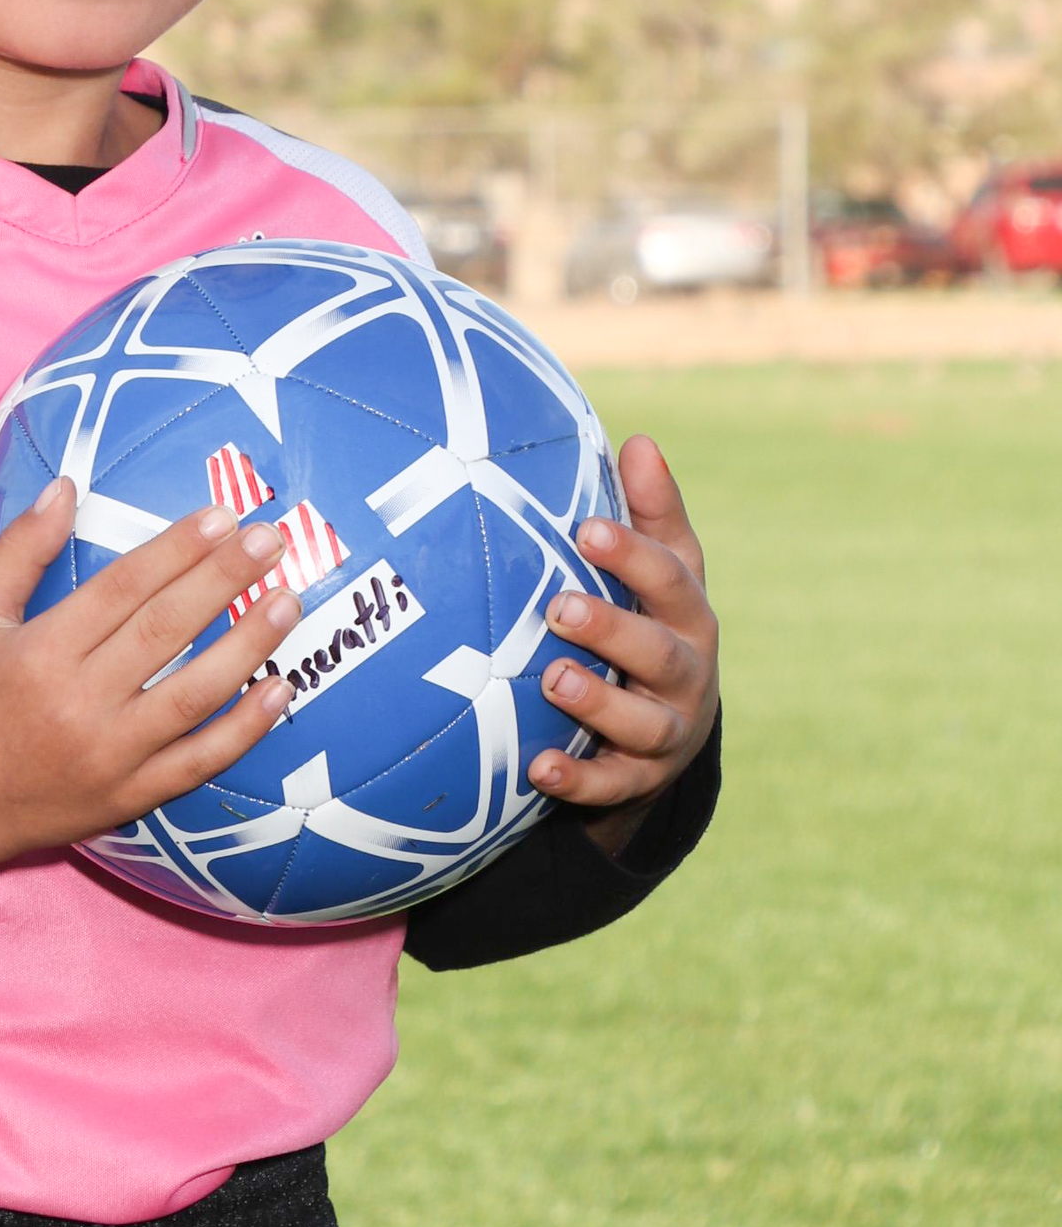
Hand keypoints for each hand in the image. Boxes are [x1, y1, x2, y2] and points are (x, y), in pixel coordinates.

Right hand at [0, 481, 298, 896]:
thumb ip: (19, 549)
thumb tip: (66, 486)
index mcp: (40, 651)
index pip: (124, 587)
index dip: (177, 548)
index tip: (222, 516)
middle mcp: (78, 702)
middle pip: (166, 630)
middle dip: (226, 579)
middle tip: (271, 540)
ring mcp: (109, 755)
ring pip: (194, 693)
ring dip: (249, 645)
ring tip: (287, 600)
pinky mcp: (129, 797)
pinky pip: (198, 762)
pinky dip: (244, 729)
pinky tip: (281, 689)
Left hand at [530, 434, 719, 859]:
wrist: (662, 733)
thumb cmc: (647, 625)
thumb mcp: (658, 573)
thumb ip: (649, 514)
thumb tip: (638, 440)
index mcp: (687, 611)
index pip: (671, 575)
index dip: (632, 553)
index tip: (585, 528)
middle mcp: (687, 671)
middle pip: (659, 650)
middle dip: (613, 629)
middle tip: (559, 607)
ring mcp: (666, 730)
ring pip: (642, 722)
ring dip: (597, 704)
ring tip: (552, 680)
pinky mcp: (640, 780)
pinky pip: (612, 785)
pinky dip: (578, 779)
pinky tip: (539, 768)